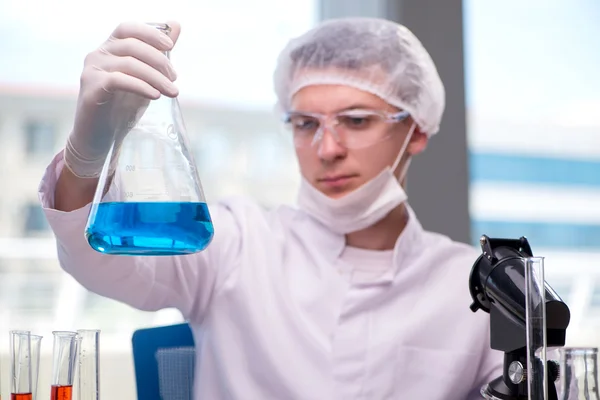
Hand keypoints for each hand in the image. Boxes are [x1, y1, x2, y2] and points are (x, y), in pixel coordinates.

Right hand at [64, 21, 180, 177]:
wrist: (101, 138)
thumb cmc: (122, 108)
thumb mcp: (145, 79)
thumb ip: (158, 54)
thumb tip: (176, 24)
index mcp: (110, 49)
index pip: (127, 29)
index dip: (149, 33)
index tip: (170, 46)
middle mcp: (97, 55)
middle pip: (132, 46)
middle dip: (159, 61)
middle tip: (174, 78)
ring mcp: (92, 71)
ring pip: (128, 64)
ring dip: (156, 77)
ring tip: (172, 91)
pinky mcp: (91, 89)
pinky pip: (119, 80)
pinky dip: (141, 86)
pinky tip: (155, 95)